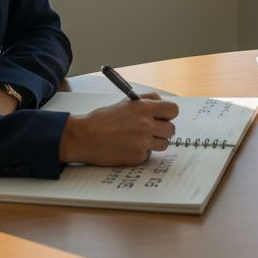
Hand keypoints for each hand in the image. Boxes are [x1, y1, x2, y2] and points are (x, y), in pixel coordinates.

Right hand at [58, 92, 178, 165]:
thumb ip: (146, 100)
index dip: (169, 114)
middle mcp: (146, 124)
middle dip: (163, 130)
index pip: (173, 110)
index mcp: (143, 108)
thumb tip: (162, 103)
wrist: (84, 137)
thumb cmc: (102, 119)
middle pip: (171, 129)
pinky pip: (149, 155)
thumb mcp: (125, 102)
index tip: (163, 117)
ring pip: (163, 144)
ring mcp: (143, 142)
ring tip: (138, 139)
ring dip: (154, 142)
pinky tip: (128, 147)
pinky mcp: (138, 157)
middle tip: (151, 130)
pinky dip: (141, 152)